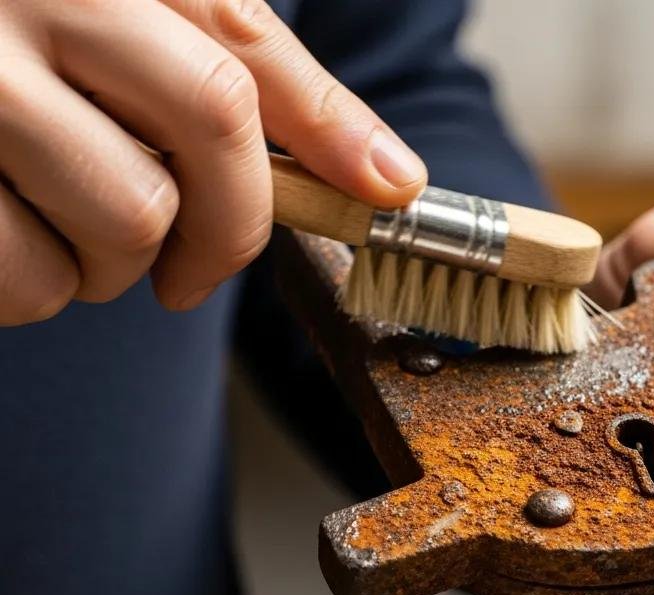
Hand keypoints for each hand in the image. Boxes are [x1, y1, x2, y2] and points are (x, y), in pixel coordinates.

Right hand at [0, 0, 426, 323]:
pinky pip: (30, 281)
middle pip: (200, 137)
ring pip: (122, 227)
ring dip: (115, 262)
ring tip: (59, 212)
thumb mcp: (132, 17)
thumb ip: (252, 79)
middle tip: (188, 267)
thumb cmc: (20, 37)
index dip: (325, 133)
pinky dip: (39, 285)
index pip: (233, 55)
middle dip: (221, 231)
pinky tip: (5, 227)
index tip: (385, 190)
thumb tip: (391, 176)